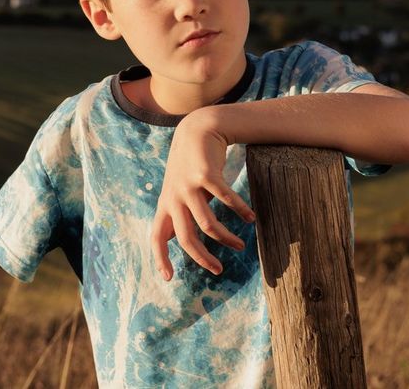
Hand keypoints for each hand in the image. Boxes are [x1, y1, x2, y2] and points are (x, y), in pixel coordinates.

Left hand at [151, 109, 254, 279]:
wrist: (197, 130)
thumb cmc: (190, 165)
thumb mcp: (177, 189)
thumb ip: (179, 212)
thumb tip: (181, 238)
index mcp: (166, 205)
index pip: (157, 237)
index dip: (160, 258)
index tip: (169, 278)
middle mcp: (174, 198)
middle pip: (186, 238)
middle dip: (203, 258)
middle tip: (219, 270)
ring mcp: (189, 186)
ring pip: (208, 224)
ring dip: (226, 238)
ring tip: (240, 245)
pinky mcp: (205, 175)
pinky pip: (225, 200)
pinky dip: (240, 210)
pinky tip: (251, 218)